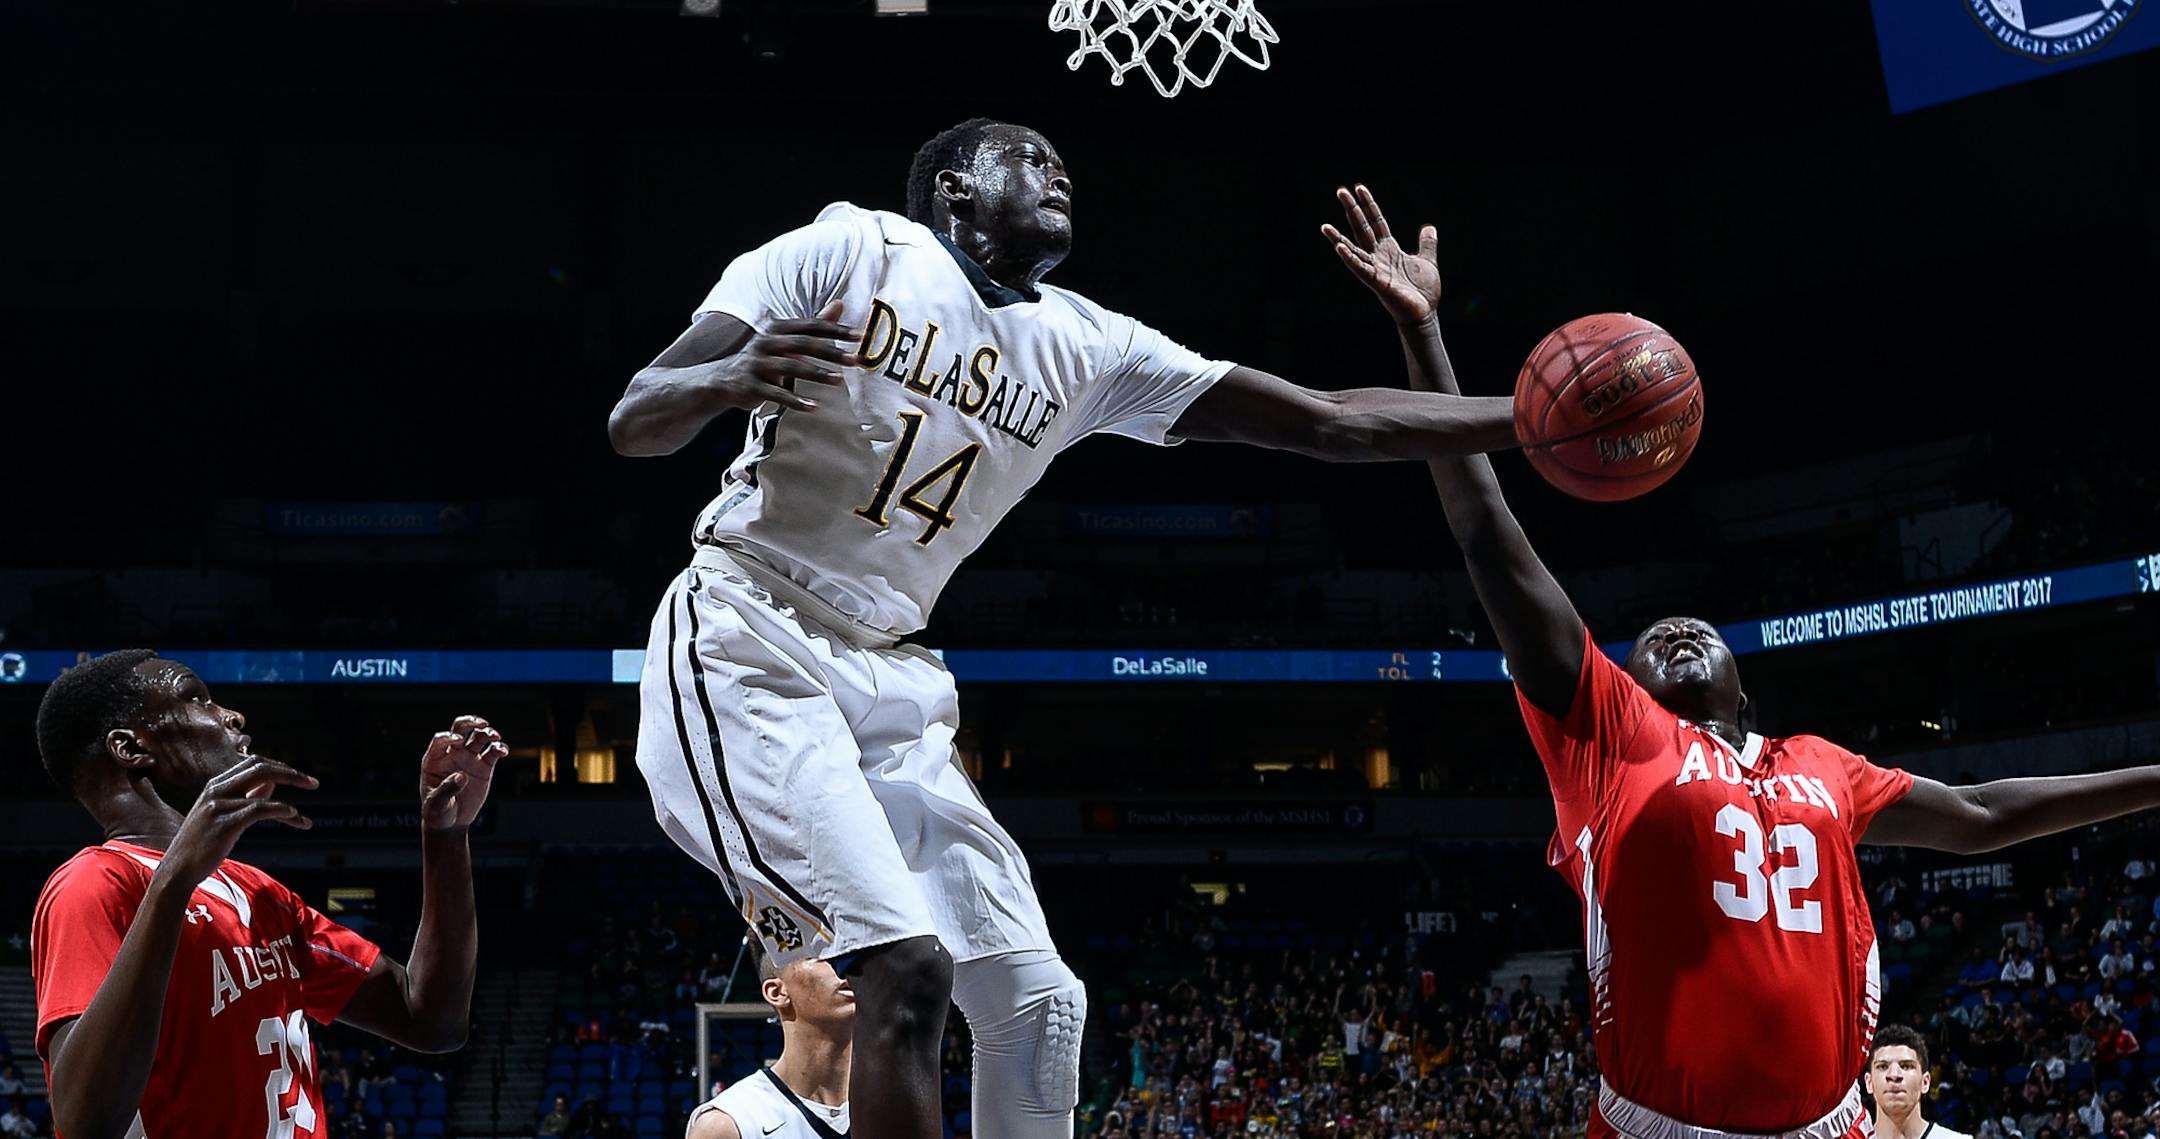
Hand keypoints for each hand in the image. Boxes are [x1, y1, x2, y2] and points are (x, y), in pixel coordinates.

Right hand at [160, 757, 317, 887]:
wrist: (176, 870)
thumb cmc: (202, 844)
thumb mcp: (222, 815)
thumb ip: (245, 797)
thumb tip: (271, 784)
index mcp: (215, 785)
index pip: (253, 762)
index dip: (279, 766)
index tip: (297, 776)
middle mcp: (216, 789)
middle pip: (261, 767)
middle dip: (291, 772)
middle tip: (312, 783)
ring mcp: (219, 805)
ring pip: (265, 787)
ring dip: (291, 801)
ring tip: (304, 817)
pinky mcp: (225, 822)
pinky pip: (262, 808)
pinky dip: (283, 811)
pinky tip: (295, 819)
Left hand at [420, 715, 506, 832]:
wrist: (451, 822)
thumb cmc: (437, 812)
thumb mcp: (436, 804)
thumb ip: (446, 789)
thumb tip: (461, 776)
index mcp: (434, 760)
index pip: (440, 740)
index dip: (448, 737)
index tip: (458, 742)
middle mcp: (452, 755)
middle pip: (460, 729)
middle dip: (470, 722)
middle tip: (482, 723)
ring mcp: (469, 759)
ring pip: (479, 737)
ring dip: (487, 733)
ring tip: (495, 737)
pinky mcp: (484, 767)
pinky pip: (493, 753)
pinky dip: (499, 749)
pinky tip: (502, 751)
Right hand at [709, 302, 860, 412]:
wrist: (722, 380)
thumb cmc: (762, 358)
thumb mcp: (785, 340)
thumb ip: (813, 326)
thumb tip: (840, 304)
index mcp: (776, 328)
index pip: (810, 326)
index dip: (836, 329)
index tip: (860, 335)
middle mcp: (765, 342)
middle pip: (802, 344)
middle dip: (831, 352)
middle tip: (855, 360)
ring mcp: (757, 364)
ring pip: (790, 367)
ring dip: (816, 374)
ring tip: (839, 381)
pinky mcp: (751, 386)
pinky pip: (776, 394)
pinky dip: (796, 401)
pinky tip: (814, 406)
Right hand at [1320, 184, 1441, 325]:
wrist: (1425, 314)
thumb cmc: (1423, 292)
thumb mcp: (1427, 261)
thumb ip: (1426, 244)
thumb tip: (1429, 227)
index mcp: (1389, 250)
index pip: (1376, 222)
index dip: (1369, 205)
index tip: (1359, 188)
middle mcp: (1379, 257)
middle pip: (1362, 229)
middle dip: (1352, 210)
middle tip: (1341, 191)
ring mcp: (1376, 270)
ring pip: (1354, 250)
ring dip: (1338, 239)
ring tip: (1324, 227)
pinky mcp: (1377, 283)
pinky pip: (1361, 269)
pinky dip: (1350, 259)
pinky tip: (1339, 248)